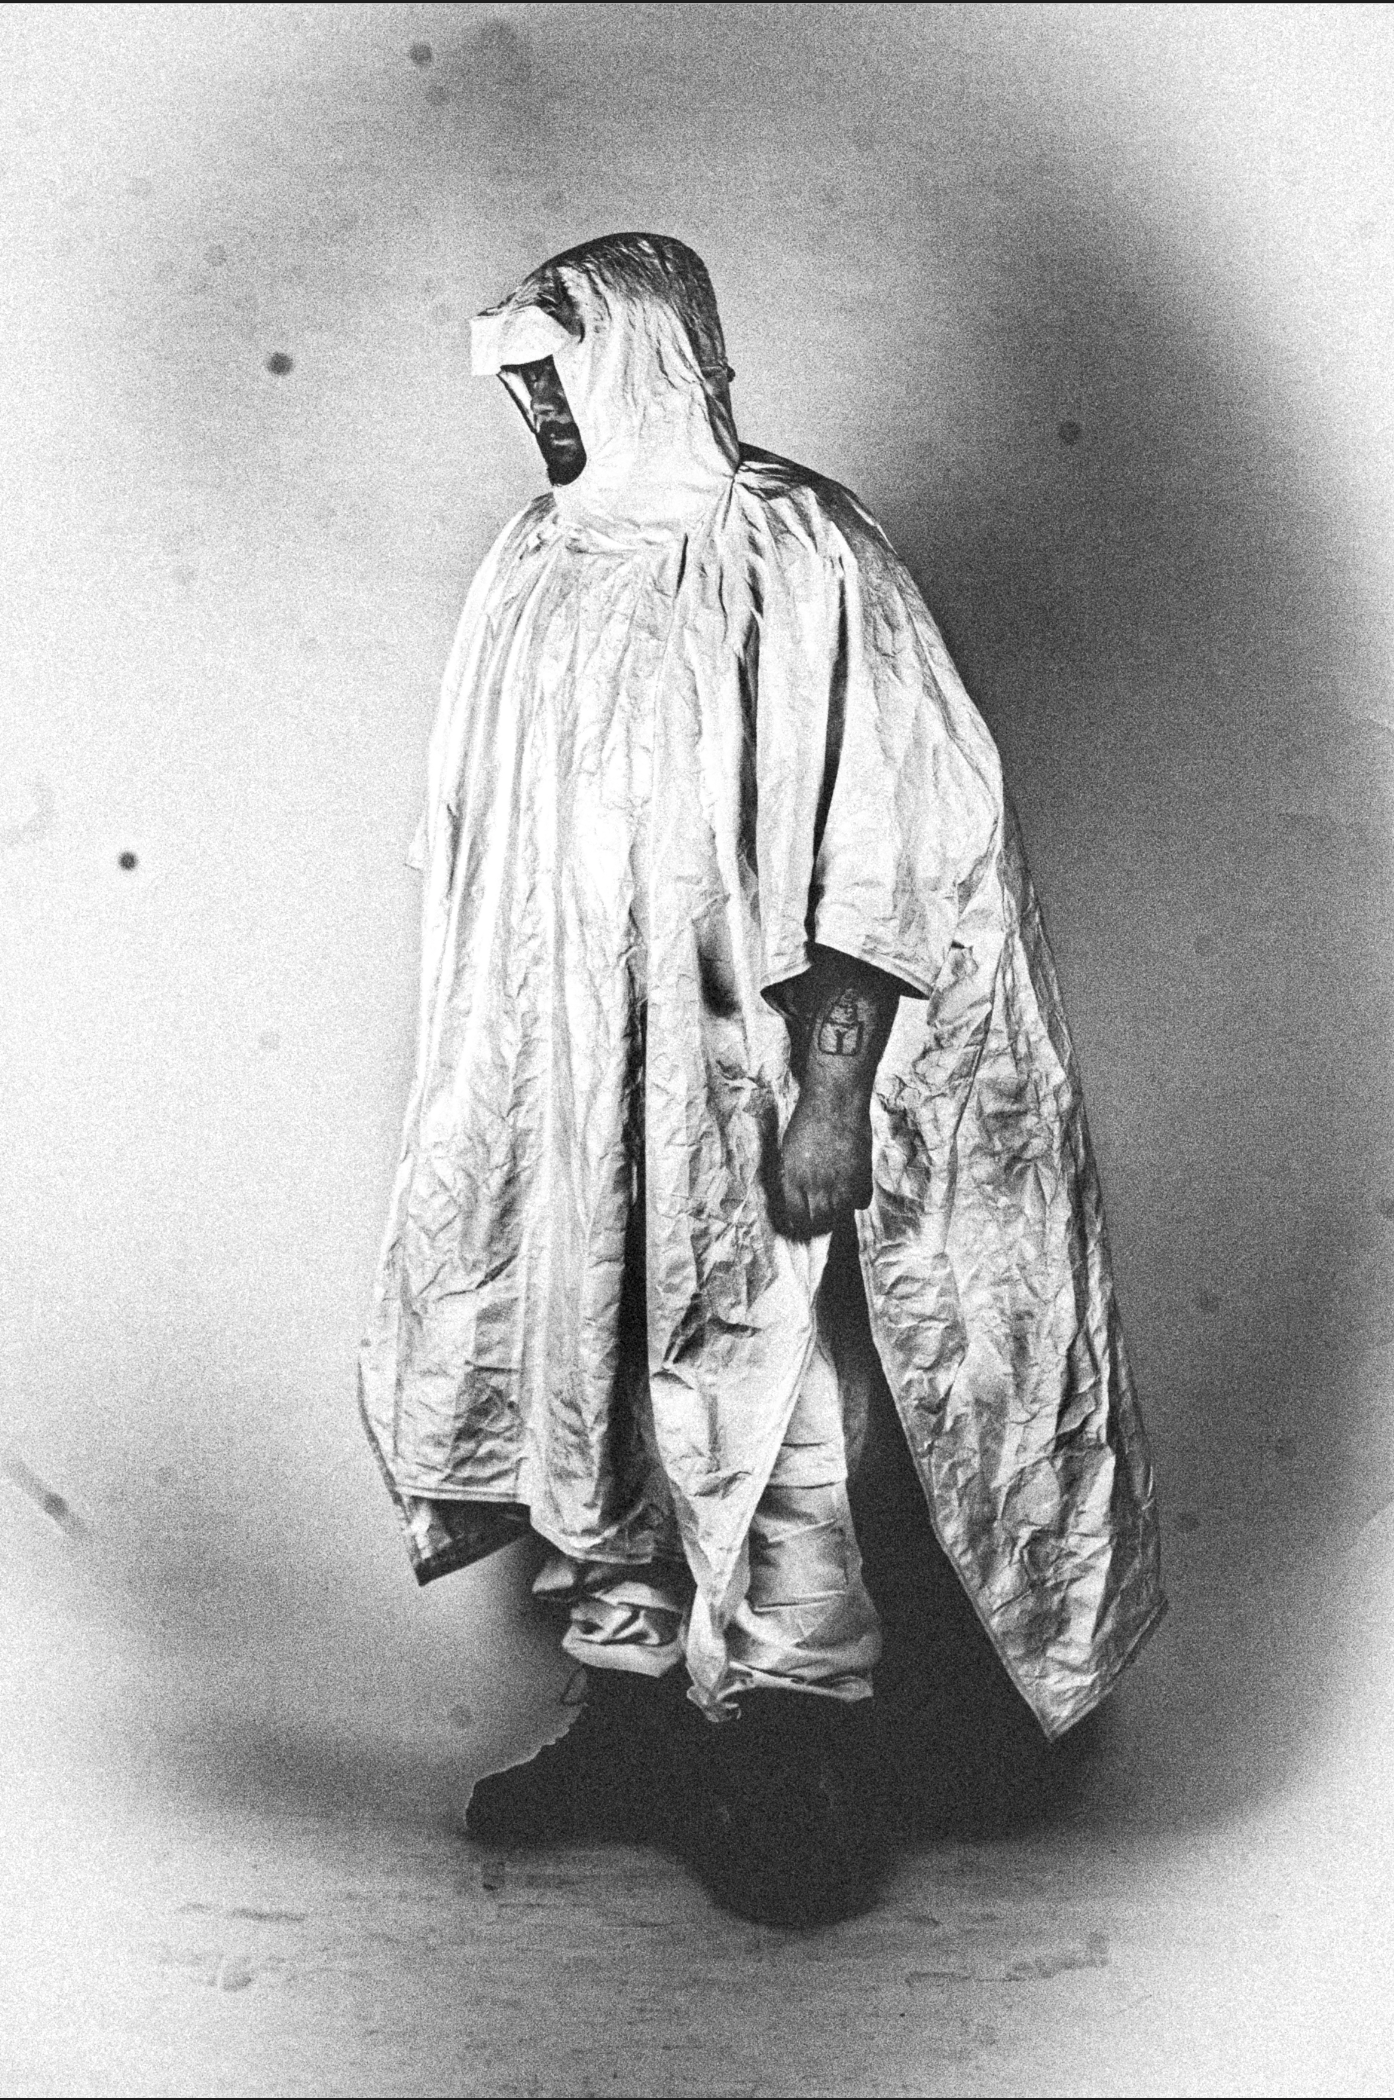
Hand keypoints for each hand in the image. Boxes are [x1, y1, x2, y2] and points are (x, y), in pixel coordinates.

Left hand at [776, 1077, 873, 1238]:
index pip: (797, 1216)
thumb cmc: (808, 1119)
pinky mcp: (862, 1174)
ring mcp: (841, 1181)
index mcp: (795, 1178)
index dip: (800, 1225)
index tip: (802, 1227)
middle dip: (819, 1225)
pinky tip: (852, 1194)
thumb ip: (794, 1175)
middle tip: (821, 1222)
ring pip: (841, 1214)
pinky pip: (861, 1201)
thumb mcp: (790, 1150)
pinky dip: (857, 1201)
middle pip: (820, 1220)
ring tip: (836, 1210)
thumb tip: (798, 1195)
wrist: (835, 1100)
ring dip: (838, 1214)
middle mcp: (818, 1184)